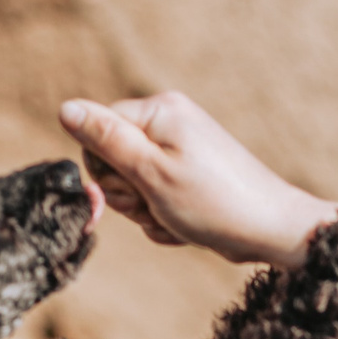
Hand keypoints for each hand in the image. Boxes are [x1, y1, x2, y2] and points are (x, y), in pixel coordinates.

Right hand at [57, 92, 337, 268]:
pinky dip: (165, 219)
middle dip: (128, 195)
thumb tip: (66, 108)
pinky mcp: (189, 178)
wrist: (271, 230)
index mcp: (159, 112)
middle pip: (112, 162)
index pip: (96, 132)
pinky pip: (155, 201)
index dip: (106, 169)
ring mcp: (181, 152)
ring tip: (178, 217)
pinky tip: (189, 225)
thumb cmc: (214, 202)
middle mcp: (169, 124)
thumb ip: (106, 141)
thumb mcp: (151, 172)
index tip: (135, 186)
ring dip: (147, 212)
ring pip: (132, 188)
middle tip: (159, 205)